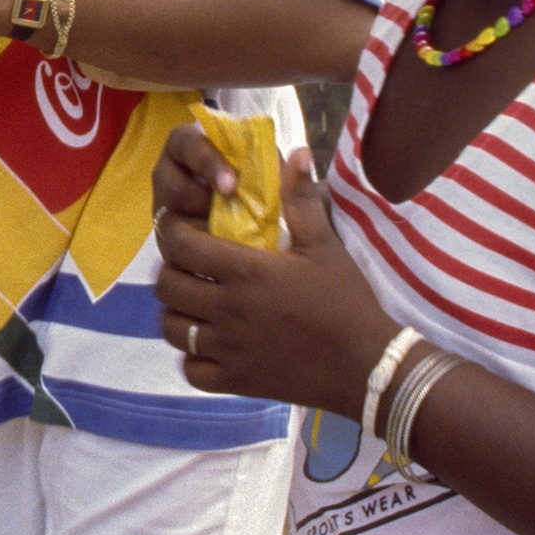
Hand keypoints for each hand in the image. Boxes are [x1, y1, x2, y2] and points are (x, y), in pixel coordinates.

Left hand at [152, 147, 396, 413]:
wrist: (366, 364)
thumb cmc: (345, 300)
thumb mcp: (324, 245)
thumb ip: (301, 200)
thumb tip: (295, 153)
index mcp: (247, 271)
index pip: (181, 246)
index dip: (173, 234)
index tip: (181, 230)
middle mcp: (228, 310)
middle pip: (167, 286)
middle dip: (170, 271)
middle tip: (185, 266)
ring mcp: (228, 349)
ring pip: (172, 328)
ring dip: (175, 313)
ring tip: (191, 303)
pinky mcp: (235, 382)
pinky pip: (190, 369)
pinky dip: (191, 356)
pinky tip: (206, 344)